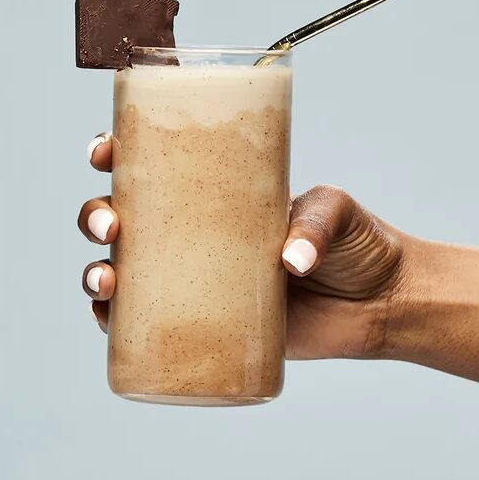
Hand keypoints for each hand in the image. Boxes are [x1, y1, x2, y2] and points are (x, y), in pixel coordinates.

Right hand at [77, 132, 407, 360]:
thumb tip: (289, 261)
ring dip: (95, 272)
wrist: (384, 304)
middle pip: (122, 218)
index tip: (104, 152)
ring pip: (123, 272)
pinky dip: (115, 323)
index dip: (115, 154)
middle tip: (109, 223)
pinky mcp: (208, 328)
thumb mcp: (339, 213)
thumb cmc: (358, 244)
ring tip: (105, 279)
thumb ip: (317, 225)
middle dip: (95, 215)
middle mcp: (196, 235)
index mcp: (218, 192)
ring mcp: (197, 281)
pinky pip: (146, 327)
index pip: (154, 165)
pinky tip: (107, 319)